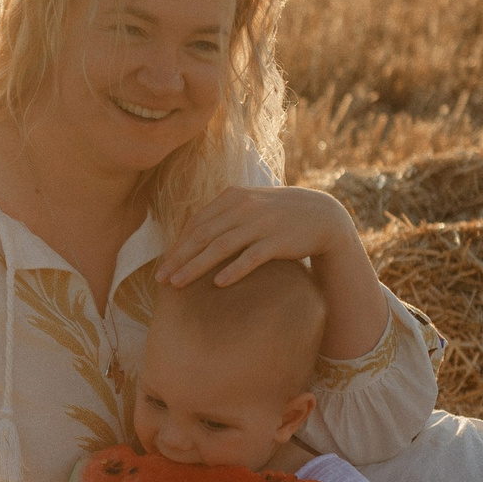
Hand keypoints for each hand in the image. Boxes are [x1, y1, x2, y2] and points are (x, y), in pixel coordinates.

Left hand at [159, 185, 359, 289]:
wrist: (322, 215)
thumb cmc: (278, 215)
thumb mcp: (249, 206)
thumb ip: (222, 216)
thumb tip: (190, 235)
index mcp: (233, 197)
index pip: (197, 223)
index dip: (178, 246)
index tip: (163, 267)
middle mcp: (244, 207)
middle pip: (203, 235)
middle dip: (178, 258)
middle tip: (160, 280)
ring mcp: (261, 223)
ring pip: (221, 246)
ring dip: (196, 266)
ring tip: (178, 284)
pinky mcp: (278, 240)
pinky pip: (251, 257)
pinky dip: (234, 269)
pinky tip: (218, 284)